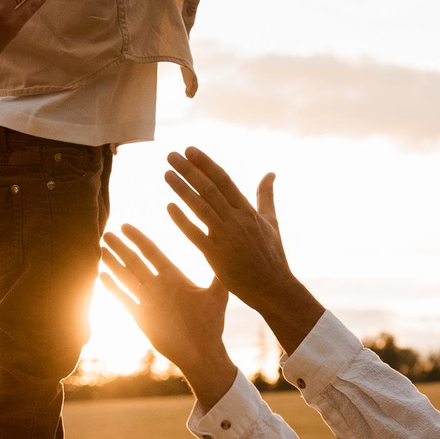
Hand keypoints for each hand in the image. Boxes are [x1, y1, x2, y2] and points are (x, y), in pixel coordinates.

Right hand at [101, 226, 237, 408]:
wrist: (201, 352)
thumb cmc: (211, 325)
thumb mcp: (216, 297)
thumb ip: (218, 276)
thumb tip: (227, 253)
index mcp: (174, 277)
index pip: (152, 252)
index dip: (138, 239)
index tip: (125, 226)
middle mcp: (158, 286)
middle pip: (134, 262)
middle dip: (120, 248)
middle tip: (106, 233)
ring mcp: (148, 301)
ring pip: (126, 278)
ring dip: (113, 264)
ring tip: (100, 250)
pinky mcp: (141, 317)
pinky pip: (124, 299)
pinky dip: (113, 288)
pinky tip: (101, 276)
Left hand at [162, 149, 321, 351]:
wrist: (273, 288)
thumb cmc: (272, 256)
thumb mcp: (272, 222)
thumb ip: (266, 196)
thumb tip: (271, 173)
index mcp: (248, 211)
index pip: (224, 180)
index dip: (206, 164)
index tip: (190, 150)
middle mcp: (237, 220)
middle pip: (209, 189)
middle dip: (189, 170)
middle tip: (171, 155)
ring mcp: (226, 237)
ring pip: (200, 207)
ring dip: (182, 189)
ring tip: (166, 174)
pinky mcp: (216, 255)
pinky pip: (195, 234)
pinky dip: (182, 220)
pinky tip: (168, 207)